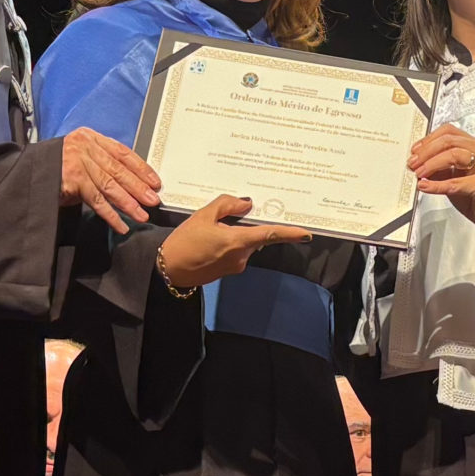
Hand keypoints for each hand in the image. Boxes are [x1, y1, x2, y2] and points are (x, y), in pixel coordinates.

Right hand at [59, 129, 159, 232]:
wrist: (26, 174)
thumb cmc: (56, 168)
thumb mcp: (80, 159)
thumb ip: (100, 165)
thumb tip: (130, 184)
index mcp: (90, 138)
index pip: (122, 152)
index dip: (141, 168)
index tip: (155, 181)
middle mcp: (85, 147)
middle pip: (118, 170)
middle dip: (138, 187)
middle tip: (154, 201)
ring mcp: (77, 162)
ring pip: (109, 186)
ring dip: (128, 203)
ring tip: (141, 215)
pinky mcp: (71, 179)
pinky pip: (96, 201)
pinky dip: (111, 215)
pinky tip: (121, 225)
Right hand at [156, 195, 311, 289]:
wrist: (168, 270)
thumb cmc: (183, 242)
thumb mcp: (203, 215)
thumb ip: (227, 205)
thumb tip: (246, 204)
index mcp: (237, 242)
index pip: (269, 235)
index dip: (290, 234)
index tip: (306, 234)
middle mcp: (241, 257)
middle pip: (254, 236)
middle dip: (245, 226)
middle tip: (223, 219)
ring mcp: (235, 266)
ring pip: (244, 244)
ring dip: (234, 235)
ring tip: (209, 231)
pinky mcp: (228, 271)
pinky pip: (235, 253)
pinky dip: (228, 244)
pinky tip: (209, 241)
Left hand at [407, 127, 474, 243]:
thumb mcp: (453, 177)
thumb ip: (439, 168)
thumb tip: (418, 162)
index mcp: (474, 146)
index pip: (449, 132)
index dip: (429, 139)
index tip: (415, 150)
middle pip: (449, 141)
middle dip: (426, 152)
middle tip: (413, 163)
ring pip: (453, 155)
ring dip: (431, 164)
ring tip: (419, 173)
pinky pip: (456, 182)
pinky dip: (438, 185)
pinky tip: (426, 186)